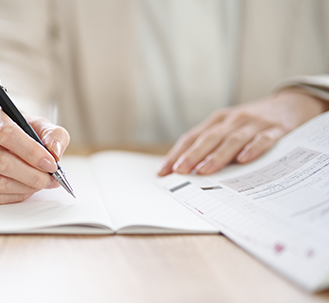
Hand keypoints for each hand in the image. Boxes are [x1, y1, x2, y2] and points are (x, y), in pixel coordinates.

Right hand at [0, 102, 69, 203]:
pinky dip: (16, 196)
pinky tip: (26, 188)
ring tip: (41, 183)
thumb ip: (54, 135)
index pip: (5, 134)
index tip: (51, 164)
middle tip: (51, 179)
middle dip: (32, 174)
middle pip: (1, 161)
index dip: (31, 152)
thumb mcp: (39, 126)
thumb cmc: (19, 133)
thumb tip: (55, 152)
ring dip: (26, 187)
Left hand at [157, 90, 328, 175]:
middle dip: (192, 155)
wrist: (291, 104)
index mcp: (217, 120)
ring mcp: (254, 124)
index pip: (192, 137)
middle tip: (179, 170)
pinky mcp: (275, 129)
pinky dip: (253, 149)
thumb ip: (211, 145)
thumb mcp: (229, 128)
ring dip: (217, 156)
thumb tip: (187, 169)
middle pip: (209, 138)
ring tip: (204, 170)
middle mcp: (233, 120)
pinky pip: (263, 140)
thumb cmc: (252, 122)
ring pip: (232, 140)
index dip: (176, 154)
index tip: (163, 171)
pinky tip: (243, 160)